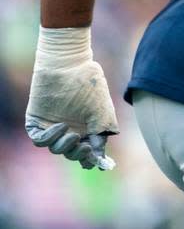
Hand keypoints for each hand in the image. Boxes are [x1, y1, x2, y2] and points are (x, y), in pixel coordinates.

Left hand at [26, 27, 118, 170]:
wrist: (69, 65)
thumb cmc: (89, 85)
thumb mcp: (101, 112)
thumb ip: (101, 134)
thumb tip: (99, 157)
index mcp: (86, 128)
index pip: (86, 151)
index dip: (90, 159)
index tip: (95, 162)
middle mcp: (69, 129)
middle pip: (71, 153)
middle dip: (78, 154)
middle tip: (85, 147)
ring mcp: (52, 126)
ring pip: (55, 149)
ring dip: (65, 146)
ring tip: (73, 134)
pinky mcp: (37, 122)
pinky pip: (39, 139)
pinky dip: (50, 138)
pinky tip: (61, 126)